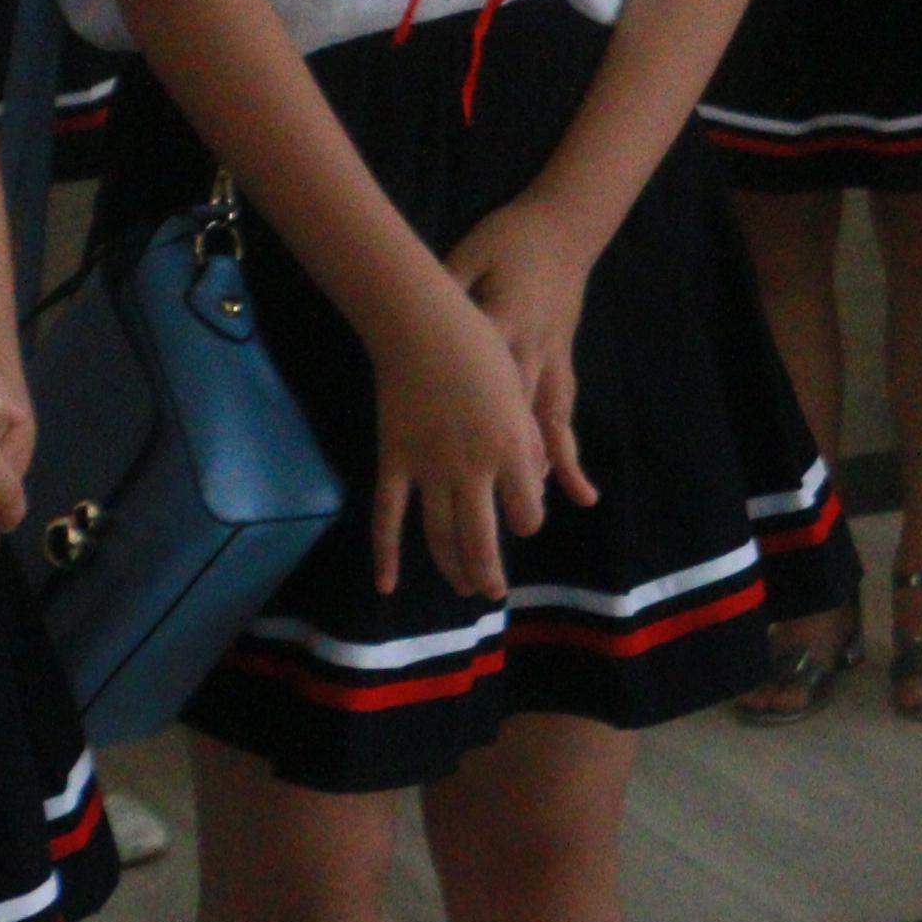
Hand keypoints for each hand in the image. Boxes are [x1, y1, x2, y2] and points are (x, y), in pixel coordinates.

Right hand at [368, 291, 555, 599]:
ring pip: (440, 535)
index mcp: (510, 449)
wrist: (422, 327)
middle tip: (492, 594)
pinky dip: (386, 555)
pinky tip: (387, 586)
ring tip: (463, 590)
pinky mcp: (393, 462)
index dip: (527, 521)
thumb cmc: (480, 349)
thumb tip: (535, 482)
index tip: (522, 521)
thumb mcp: (520, 394)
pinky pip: (389, 517)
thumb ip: (526, 441)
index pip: (526, 512)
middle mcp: (472, 468)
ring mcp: (428, 469)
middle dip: (489, 572)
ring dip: (453, 568)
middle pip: (481, 539)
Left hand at [445, 196, 604, 513]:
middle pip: (513, 420)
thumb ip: (447, 288)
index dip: (475, 420)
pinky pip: (562, 414)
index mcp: (504, 323)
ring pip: (544, 423)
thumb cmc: (509, 240)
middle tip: (492, 519)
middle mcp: (530, 353)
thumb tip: (410, 313)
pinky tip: (579, 490)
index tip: (458, 461)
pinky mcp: (562, 363)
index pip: (486, 378)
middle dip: (505, 467)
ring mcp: (550, 360)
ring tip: (533, 516)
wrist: (562, 227)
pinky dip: (567, 453)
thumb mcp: (470, 255)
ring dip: (538, 472)